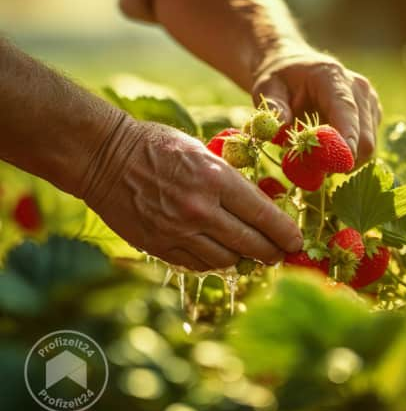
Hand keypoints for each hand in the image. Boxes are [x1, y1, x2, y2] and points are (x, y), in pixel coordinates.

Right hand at [80, 115, 302, 271]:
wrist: (103, 157)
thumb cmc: (156, 146)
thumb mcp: (202, 151)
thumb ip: (229, 180)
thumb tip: (257, 206)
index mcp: (216, 178)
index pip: (263, 215)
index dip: (285, 232)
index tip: (297, 242)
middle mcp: (200, 209)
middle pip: (250, 243)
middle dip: (272, 252)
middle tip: (281, 255)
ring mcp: (178, 231)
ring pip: (226, 259)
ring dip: (242, 258)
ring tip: (250, 254)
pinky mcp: (159, 245)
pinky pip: (197, 264)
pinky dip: (213, 261)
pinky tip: (220, 254)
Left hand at [252, 51, 381, 166]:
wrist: (296, 69)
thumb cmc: (281, 80)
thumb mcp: (267, 88)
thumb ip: (274, 107)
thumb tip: (280, 126)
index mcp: (333, 77)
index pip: (347, 112)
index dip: (346, 139)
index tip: (338, 164)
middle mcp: (359, 88)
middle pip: (364, 138)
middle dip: (341, 159)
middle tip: (312, 171)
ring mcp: (370, 103)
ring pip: (367, 147)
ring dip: (343, 160)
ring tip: (316, 155)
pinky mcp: (373, 116)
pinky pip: (366, 148)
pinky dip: (347, 156)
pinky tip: (328, 147)